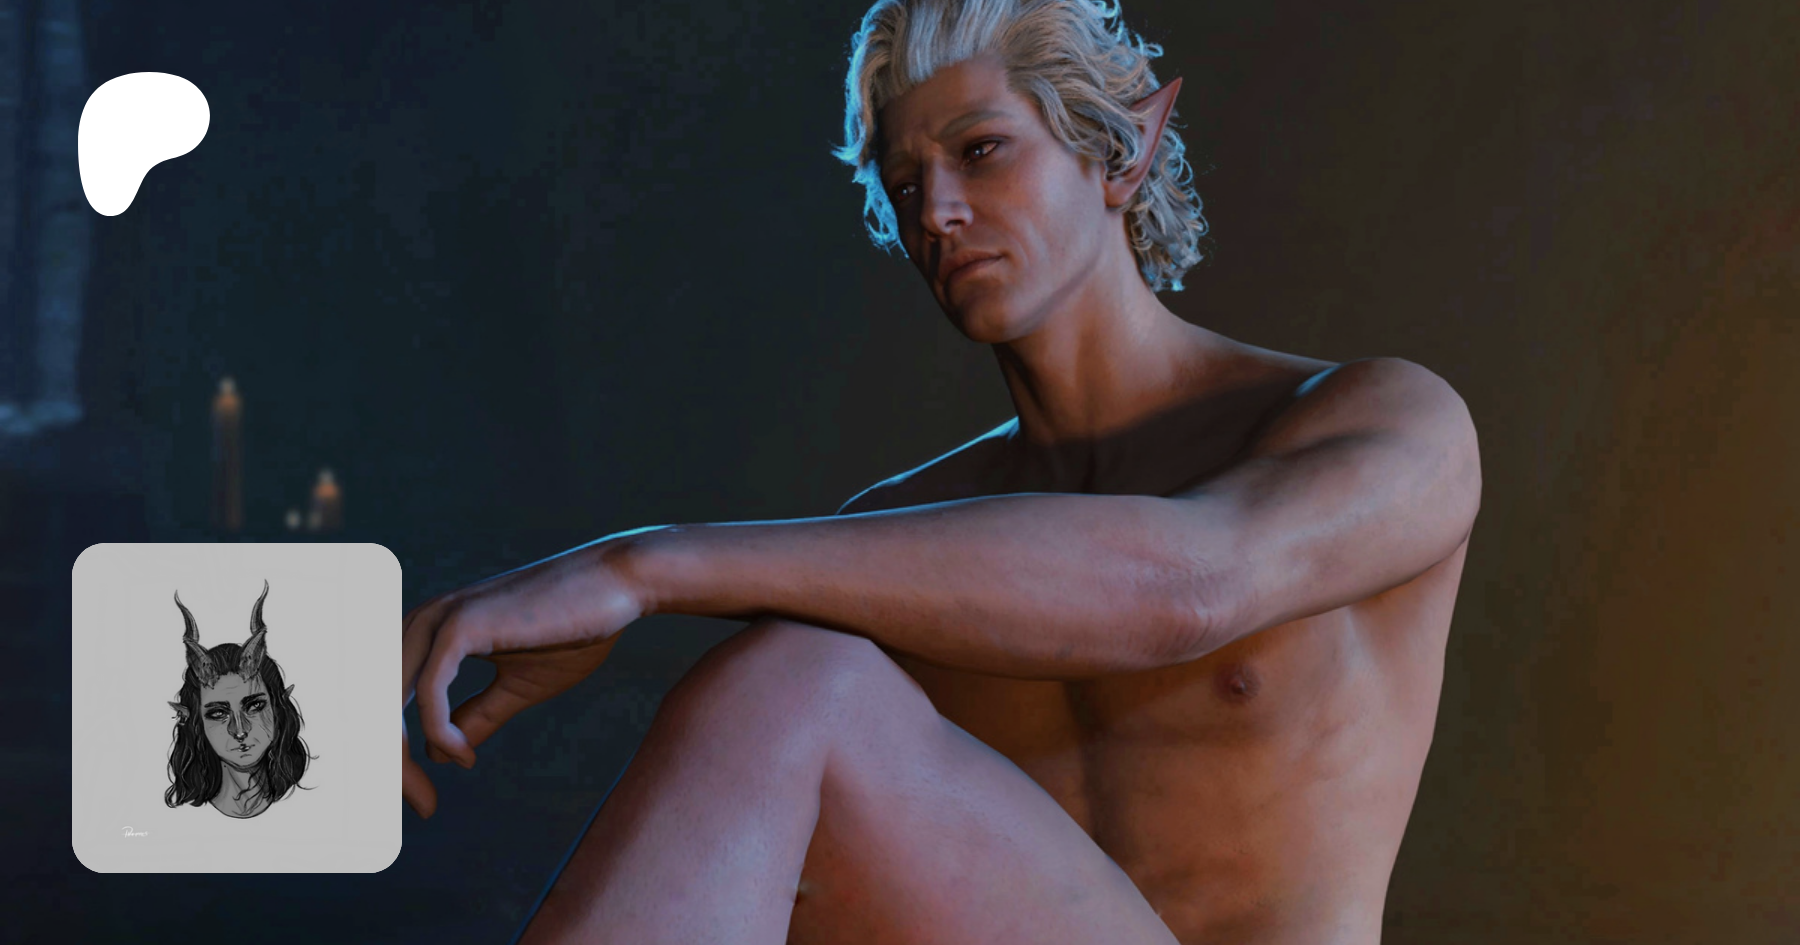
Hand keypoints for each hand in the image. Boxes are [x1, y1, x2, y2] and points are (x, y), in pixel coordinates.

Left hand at [401, 536, 646, 817]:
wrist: (616, 587)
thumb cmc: (574, 630)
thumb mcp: (519, 686)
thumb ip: (478, 714)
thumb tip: (439, 753)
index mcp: (431, 633)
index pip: (387, 699)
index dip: (395, 754)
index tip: (420, 799)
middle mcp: (422, 622)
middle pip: (375, 702)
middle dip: (387, 764)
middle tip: (421, 808)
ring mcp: (438, 620)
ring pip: (388, 698)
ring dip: (399, 757)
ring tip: (427, 798)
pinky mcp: (461, 624)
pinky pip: (428, 690)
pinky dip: (439, 731)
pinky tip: (465, 757)